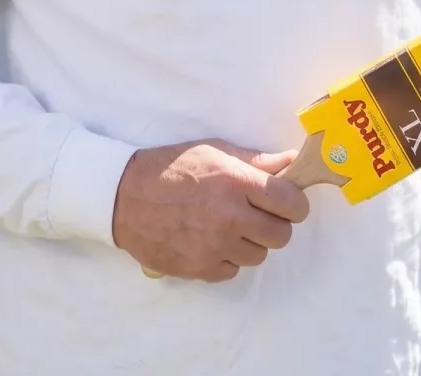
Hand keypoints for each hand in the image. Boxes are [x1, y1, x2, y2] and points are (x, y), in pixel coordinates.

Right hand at [111, 139, 309, 281]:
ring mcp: (215, 247)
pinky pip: (232, 271)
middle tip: (257, 213)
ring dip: (250, 242)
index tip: (287, 201)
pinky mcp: (200, 269)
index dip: (294, 203)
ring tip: (228, 225)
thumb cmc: (172, 167)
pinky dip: (227, 258)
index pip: (291, 203)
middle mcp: (230, 218)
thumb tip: (290, 161)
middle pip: (282, 235)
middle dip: (275, 223)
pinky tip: (211, 240)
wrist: (126, 196)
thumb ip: (255, 161)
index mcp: (236, 183)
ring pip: (258, 255)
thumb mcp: (214, 151)